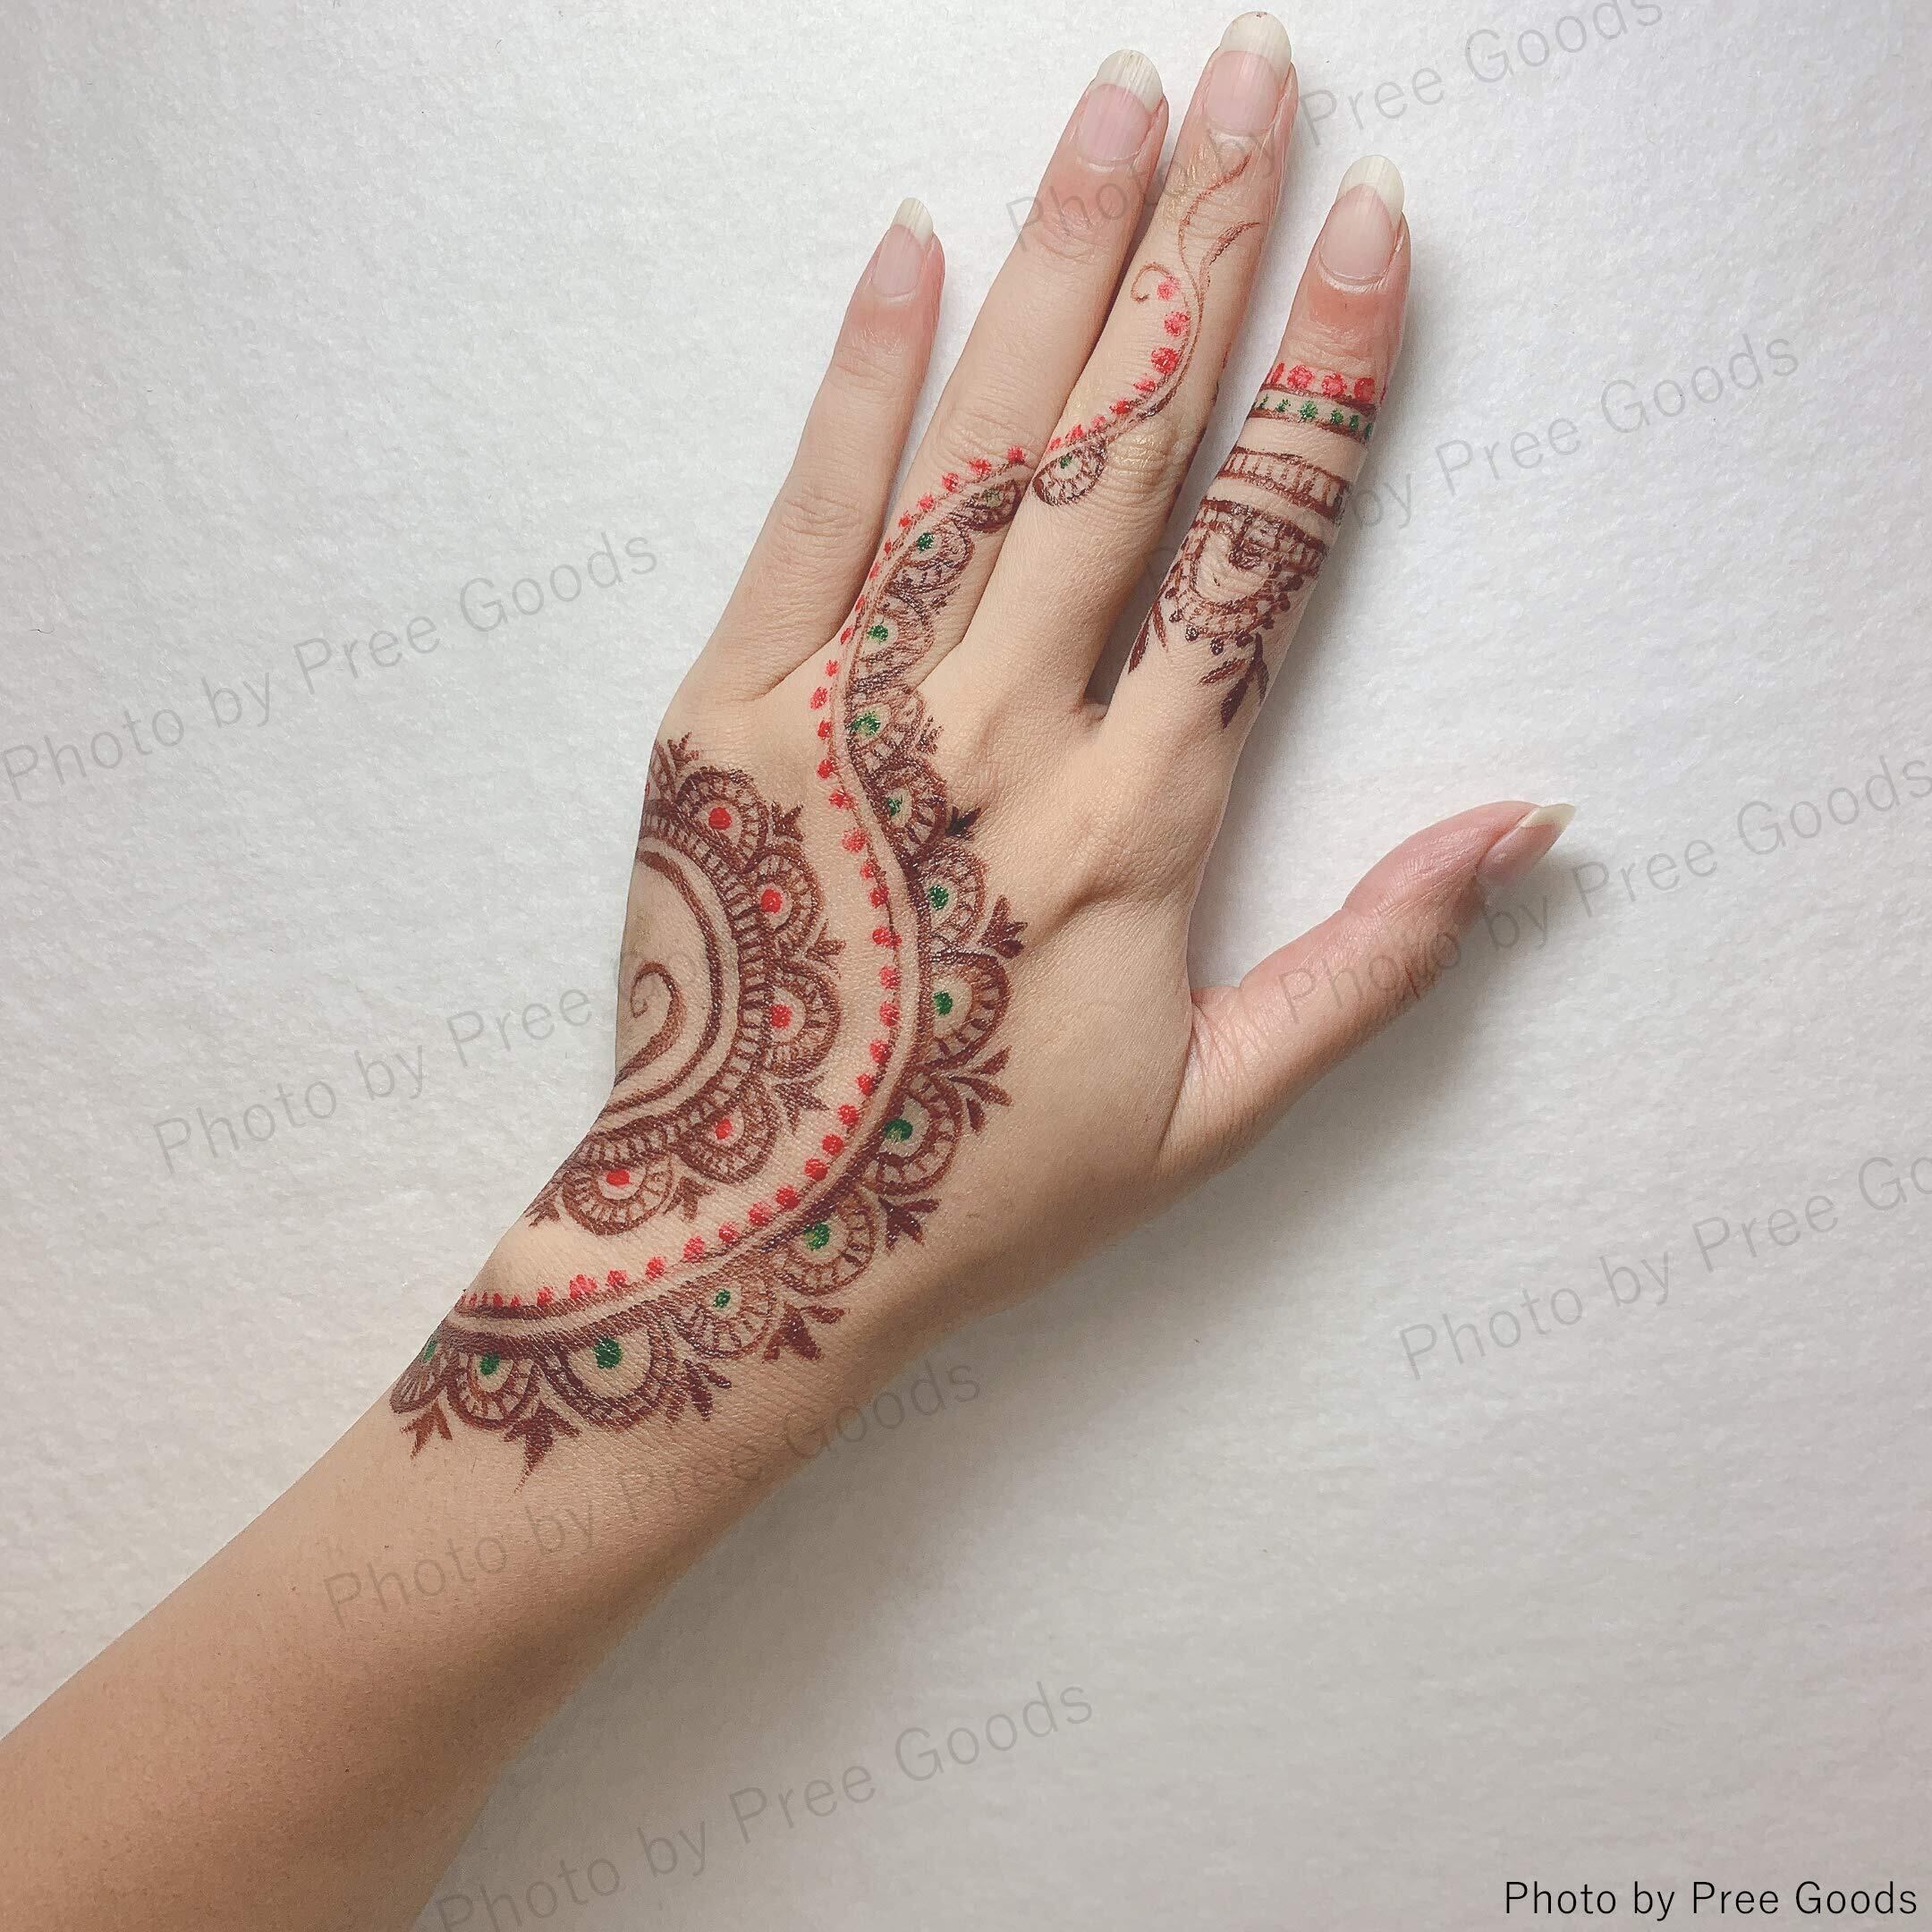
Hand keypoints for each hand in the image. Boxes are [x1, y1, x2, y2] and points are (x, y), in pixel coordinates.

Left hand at [392, 16, 1571, 1474]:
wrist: (748, 1239)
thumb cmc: (983, 1191)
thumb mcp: (1215, 1111)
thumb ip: (1374, 960)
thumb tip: (1525, 821)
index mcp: (1141, 822)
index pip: (1264, 552)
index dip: (1331, 381)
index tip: (1374, 232)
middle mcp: (1006, 731)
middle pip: (1131, 449)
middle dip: (1207, 250)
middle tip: (1256, 77)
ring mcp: (854, 706)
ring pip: (981, 448)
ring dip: (1063, 264)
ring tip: (1123, 109)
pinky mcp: (724, 710)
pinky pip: (806, 514)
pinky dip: (861, 380)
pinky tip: (912, 250)